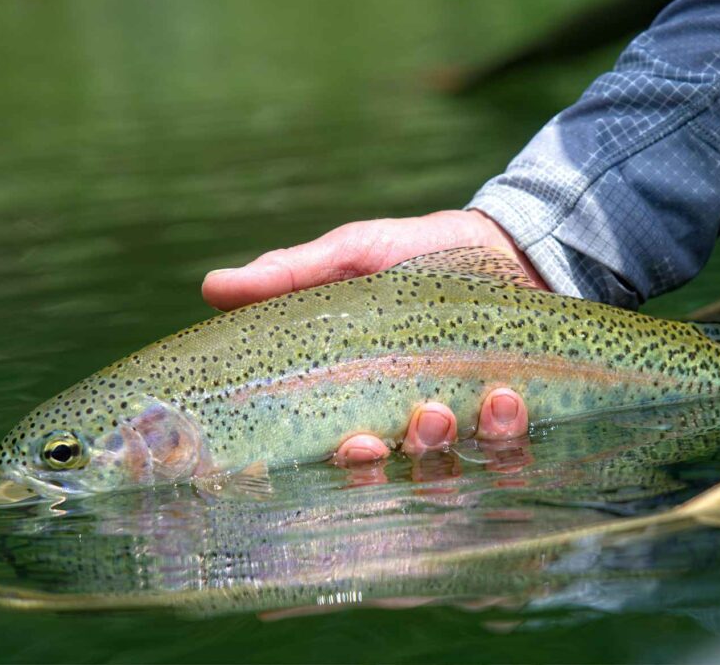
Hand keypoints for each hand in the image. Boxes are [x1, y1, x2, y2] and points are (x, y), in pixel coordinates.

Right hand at [201, 209, 540, 473]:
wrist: (505, 244)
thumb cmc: (418, 252)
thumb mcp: (354, 255)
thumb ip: (293, 275)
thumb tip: (212, 286)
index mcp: (356, 395)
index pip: (329, 447)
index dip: (326, 460)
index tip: (333, 449)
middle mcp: (402, 421)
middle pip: (379, 475)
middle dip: (373, 468)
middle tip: (378, 438)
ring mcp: (457, 424)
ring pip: (441, 468)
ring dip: (441, 445)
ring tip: (456, 406)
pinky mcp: (507, 418)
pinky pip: (503, 449)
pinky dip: (503, 432)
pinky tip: (505, 398)